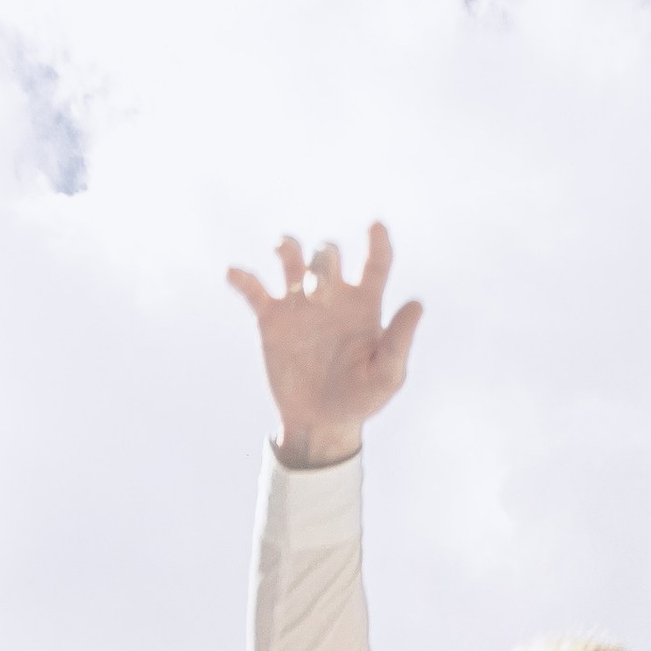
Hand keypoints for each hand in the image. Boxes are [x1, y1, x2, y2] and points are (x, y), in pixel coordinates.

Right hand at [226, 225, 422, 468]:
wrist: (320, 423)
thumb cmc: (360, 400)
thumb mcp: (386, 376)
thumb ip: (399, 341)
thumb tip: (417, 303)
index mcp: (364, 304)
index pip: (375, 262)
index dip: (378, 242)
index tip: (376, 227)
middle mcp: (332, 296)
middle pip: (328, 253)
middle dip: (323, 261)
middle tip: (318, 294)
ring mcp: (299, 305)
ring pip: (291, 257)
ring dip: (287, 248)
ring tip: (283, 252)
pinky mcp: (271, 320)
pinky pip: (254, 290)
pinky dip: (243, 278)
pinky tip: (234, 273)